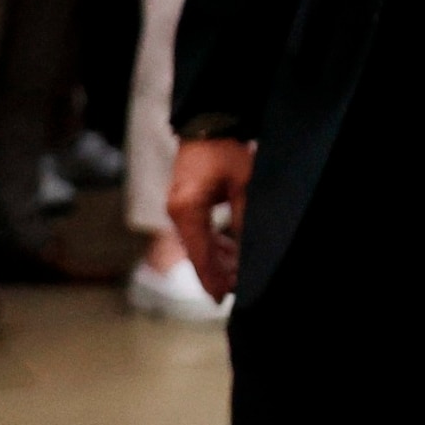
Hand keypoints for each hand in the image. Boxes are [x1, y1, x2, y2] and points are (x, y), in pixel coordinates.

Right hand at [168, 136, 252, 299]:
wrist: (208, 125)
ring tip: (239, 277)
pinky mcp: (186, 204)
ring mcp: (179, 209)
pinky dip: (215, 245)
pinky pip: (199, 232)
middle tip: (237, 292)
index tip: (221, 299)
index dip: (212, 278)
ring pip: (199, 245)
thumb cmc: (226, 152)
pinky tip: (231, 255)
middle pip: (198, 253)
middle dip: (217, 273)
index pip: (200, 253)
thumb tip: (246, 251)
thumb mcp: (243, 185)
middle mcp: (178, 212)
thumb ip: (243, 218)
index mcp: (187, 209)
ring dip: (218, 260)